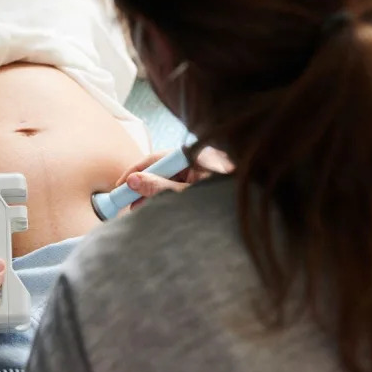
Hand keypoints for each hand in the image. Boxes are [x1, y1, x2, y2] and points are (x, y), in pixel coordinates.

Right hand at [115, 147, 232, 210]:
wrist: (250, 215)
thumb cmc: (223, 205)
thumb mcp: (186, 196)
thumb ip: (159, 188)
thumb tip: (132, 180)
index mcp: (197, 156)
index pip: (157, 158)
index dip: (136, 171)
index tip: (121, 185)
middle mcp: (198, 161)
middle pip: (161, 169)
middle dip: (142, 185)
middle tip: (126, 201)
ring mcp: (200, 173)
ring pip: (167, 179)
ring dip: (152, 193)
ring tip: (137, 209)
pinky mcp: (202, 185)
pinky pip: (177, 187)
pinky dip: (164, 197)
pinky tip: (153, 208)